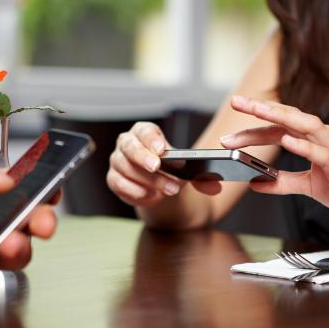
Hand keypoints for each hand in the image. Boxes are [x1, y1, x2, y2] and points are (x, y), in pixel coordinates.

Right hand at [107, 122, 221, 207]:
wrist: (162, 186)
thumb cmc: (172, 171)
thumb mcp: (189, 171)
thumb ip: (202, 177)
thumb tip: (215, 185)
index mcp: (145, 133)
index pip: (144, 130)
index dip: (151, 138)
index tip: (161, 148)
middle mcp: (128, 144)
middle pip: (129, 146)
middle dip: (143, 157)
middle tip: (156, 167)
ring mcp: (118, 161)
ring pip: (125, 167)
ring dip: (147, 180)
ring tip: (166, 189)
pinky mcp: (114, 179)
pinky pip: (119, 184)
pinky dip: (135, 191)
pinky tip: (151, 196)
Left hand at [220, 95, 328, 226]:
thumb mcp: (309, 186)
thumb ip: (283, 182)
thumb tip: (256, 183)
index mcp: (312, 141)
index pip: (278, 129)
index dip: (253, 130)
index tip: (228, 135)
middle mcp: (322, 139)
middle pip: (289, 117)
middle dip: (261, 108)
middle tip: (236, 102)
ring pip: (305, 125)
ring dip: (279, 115)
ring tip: (256, 110)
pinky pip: (322, 152)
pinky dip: (303, 145)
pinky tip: (287, 140)